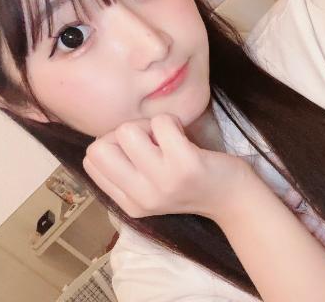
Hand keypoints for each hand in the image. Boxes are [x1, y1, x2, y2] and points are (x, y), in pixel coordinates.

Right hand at [82, 114, 252, 220]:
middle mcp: (142, 198)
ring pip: (127, 130)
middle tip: (151, 141)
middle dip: (124, 133)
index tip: (138, 149)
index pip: (91, 161)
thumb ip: (126, 171)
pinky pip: (161, 122)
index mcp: (129, 204)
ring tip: (169, 139)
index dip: (112, 144)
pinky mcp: (186, 165)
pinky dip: (172, 121)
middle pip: (100, 146)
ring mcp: (163, 182)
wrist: (233, 198)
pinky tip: (184, 137)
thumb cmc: (191, 183)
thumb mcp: (151, 188)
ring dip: (149, 125)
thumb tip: (103, 139)